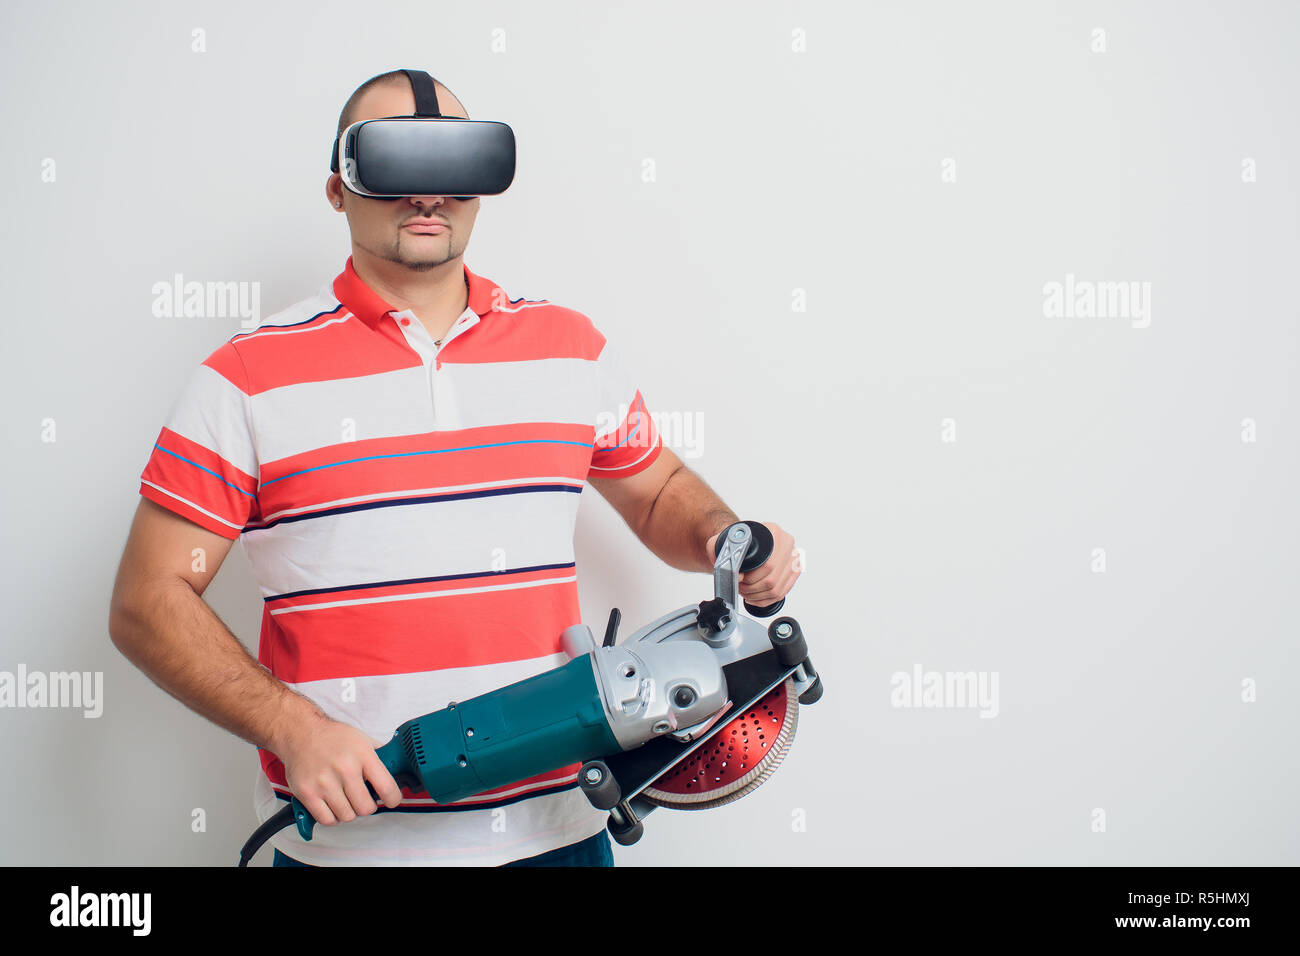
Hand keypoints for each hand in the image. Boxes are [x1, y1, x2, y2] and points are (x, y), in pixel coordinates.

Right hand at [277, 714, 402, 828]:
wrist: (300, 732)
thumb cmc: (332, 737)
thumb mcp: (362, 739)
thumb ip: (379, 756)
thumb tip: (396, 771)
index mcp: (362, 755)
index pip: (386, 787)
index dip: (393, 799)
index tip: (391, 800)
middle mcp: (344, 768)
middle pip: (366, 807)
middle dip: (368, 806)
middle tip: (364, 799)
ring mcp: (324, 782)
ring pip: (347, 816)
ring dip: (349, 812)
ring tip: (346, 800)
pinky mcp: (307, 793)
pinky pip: (327, 819)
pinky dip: (332, 818)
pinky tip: (333, 806)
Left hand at [705, 521, 801, 608]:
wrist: (744, 540)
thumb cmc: (736, 541)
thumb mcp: (722, 539)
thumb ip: (717, 548)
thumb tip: (729, 565)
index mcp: (773, 532)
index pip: (768, 564)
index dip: (752, 577)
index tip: (739, 579)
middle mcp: (786, 544)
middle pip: (772, 579)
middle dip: (752, 588)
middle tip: (740, 587)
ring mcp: (792, 558)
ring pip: (776, 588)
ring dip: (758, 596)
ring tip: (745, 592)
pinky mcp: (793, 571)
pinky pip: (781, 593)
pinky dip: (765, 600)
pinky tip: (753, 597)